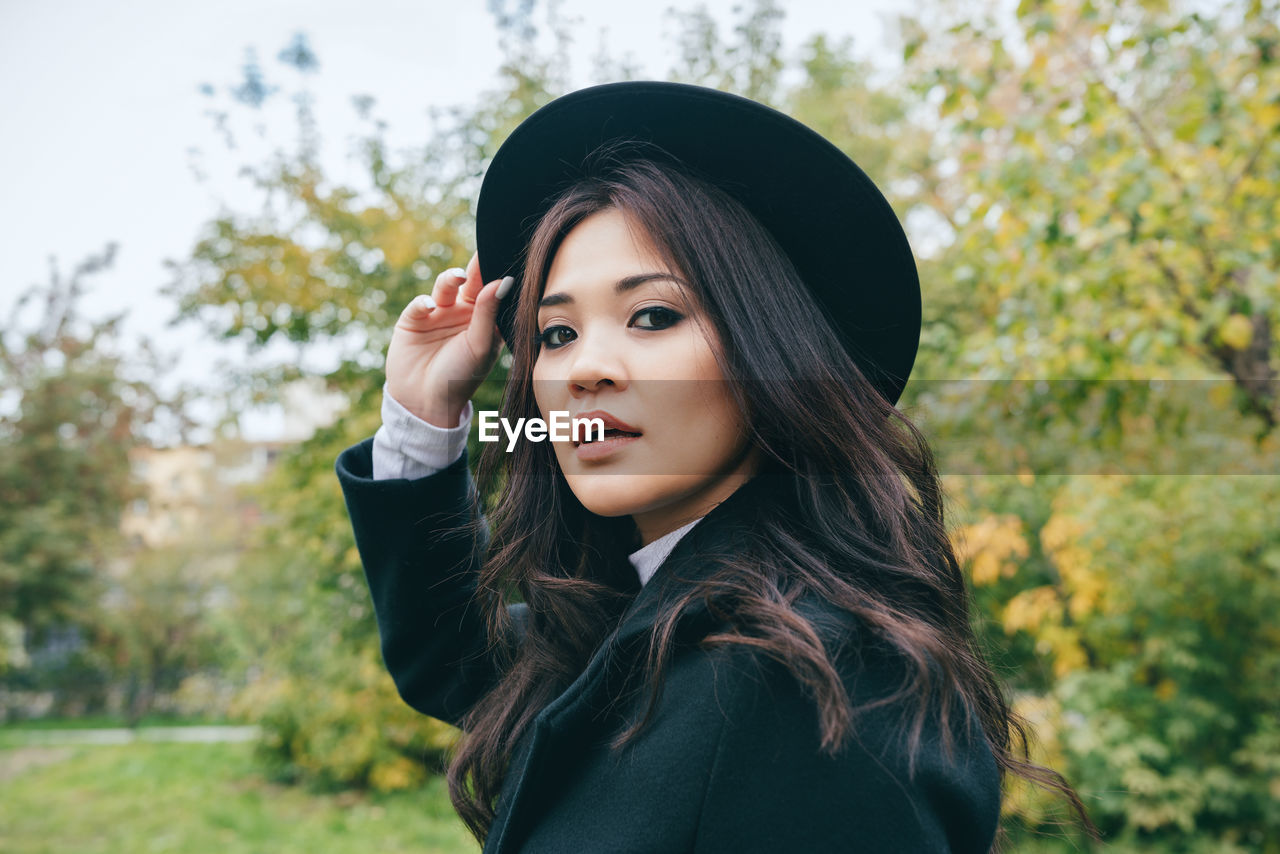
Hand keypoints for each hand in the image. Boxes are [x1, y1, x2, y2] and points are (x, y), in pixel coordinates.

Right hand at [385, 252, 512, 427]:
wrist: (426, 402)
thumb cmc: (461, 377)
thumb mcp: (480, 346)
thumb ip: (488, 313)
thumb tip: (501, 281)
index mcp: (483, 318)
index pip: (492, 289)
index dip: (496, 272)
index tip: (503, 254)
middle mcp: (462, 312)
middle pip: (469, 282)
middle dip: (474, 268)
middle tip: (481, 255)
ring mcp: (437, 313)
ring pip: (445, 286)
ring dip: (450, 279)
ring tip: (457, 278)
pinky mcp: (413, 319)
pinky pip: (420, 303)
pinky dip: (424, 302)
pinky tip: (430, 307)